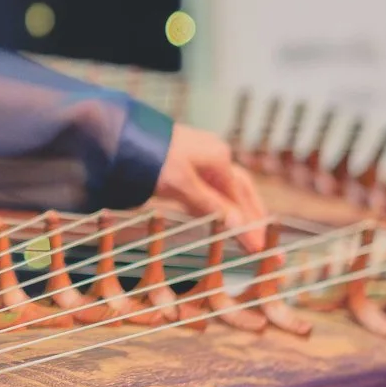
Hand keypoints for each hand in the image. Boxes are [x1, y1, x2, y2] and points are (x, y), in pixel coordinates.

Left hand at [154, 122, 267, 244]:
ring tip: (247, 233)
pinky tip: (219, 215)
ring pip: (226, 190)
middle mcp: (215, 155)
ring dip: (237, 212)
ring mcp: (202, 157)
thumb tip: (240, 225)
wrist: (122, 137)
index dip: (252, 226)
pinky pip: (210, 187)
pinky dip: (218, 204)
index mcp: (220, 159)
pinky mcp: (186, 163)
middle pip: (241, 191)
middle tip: (263, 243)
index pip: (242, 199)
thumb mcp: (182, 185)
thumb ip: (210, 206)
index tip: (260, 249)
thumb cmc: (152, 158)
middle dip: (253, 217)